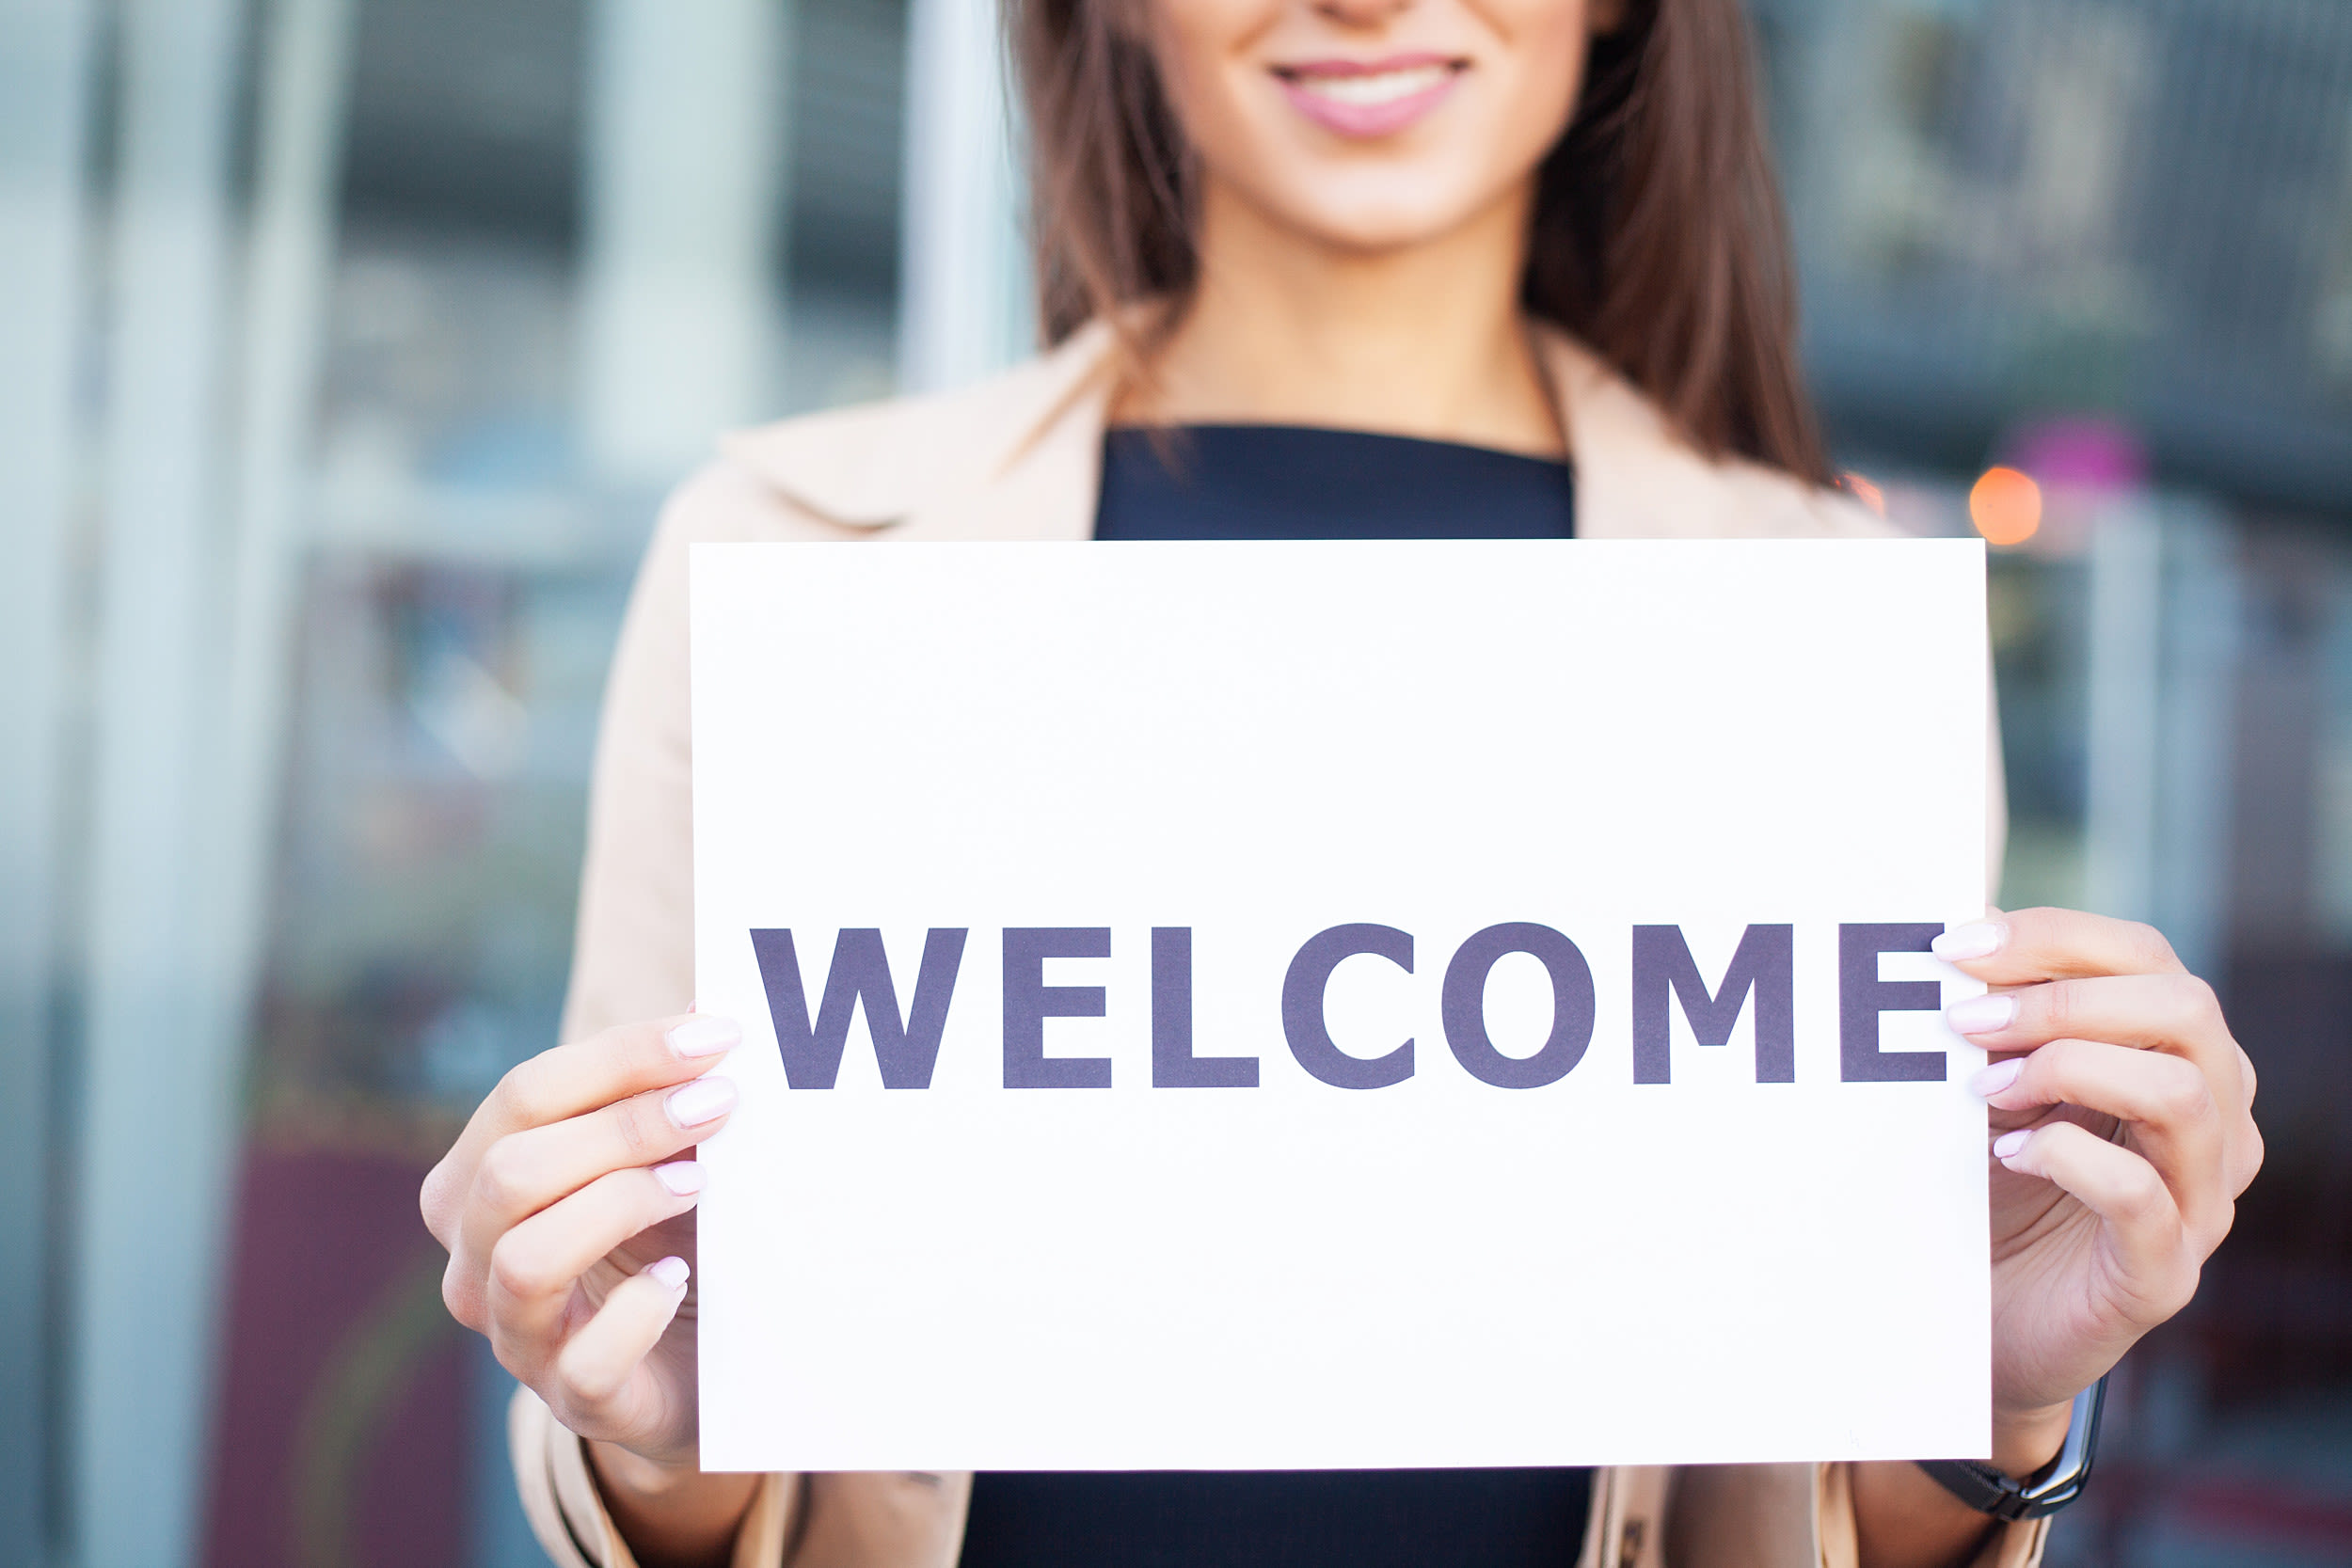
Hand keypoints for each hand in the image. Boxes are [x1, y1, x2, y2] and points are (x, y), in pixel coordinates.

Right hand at [420, 1012, 742, 1469]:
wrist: (689, 1363)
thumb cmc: (664, 1236)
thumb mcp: (661, 1155)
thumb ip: (666, 1090)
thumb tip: (709, 1010)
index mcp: (477, 1181)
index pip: (524, 1095)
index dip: (621, 1056)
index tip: (716, 1037)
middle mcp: (475, 1260)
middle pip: (511, 1172)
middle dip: (623, 1125)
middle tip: (721, 1103)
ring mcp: (517, 1336)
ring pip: (524, 1258)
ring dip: (619, 1204)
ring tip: (698, 1182)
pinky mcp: (572, 1398)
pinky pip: (582, 1360)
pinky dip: (636, 1309)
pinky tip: (681, 1277)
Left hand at [1935, 908, 2262, 1468]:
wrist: (1989, 1325)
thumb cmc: (1996, 1193)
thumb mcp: (1994, 1090)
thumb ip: (1998, 1020)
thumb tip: (1961, 933)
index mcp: (2175, 1058)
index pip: (2149, 960)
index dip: (2054, 938)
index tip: (1956, 946)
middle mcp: (2211, 1122)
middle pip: (2185, 1009)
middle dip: (2063, 998)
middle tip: (1966, 1019)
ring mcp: (2199, 1200)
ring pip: (2183, 1093)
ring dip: (2070, 1067)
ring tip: (1985, 1086)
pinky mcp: (2164, 1272)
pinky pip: (2144, 1197)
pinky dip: (2070, 1157)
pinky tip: (2008, 1152)